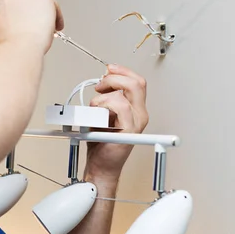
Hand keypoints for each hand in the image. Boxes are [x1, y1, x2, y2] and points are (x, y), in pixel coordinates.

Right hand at [0, 0, 63, 52]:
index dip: (20, 2)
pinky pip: (53, 3)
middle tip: (39, 14)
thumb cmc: (10, 45)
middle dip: (33, 0)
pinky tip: (56, 26)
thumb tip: (20, 21)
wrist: (19, 48)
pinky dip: (57, 15)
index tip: (26, 10)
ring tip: (49, 20)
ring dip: (45, 4)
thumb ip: (8, 18)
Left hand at [84, 64, 148, 186]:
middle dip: (114, 78)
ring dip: (102, 98)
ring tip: (94, 110)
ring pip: (123, 95)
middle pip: (136, 83)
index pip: (137, 81)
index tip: (109, 69)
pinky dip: (104, 107)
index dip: (122, 71)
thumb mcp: (103, 113)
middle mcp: (140, 114)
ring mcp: (136, 123)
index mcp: (136, 108)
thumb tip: (104, 80)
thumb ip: (107, 97)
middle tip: (100, 84)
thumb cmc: (101, 141)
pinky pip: (119, 108)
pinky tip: (97, 117)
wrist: (101, 164)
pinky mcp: (129, 131)